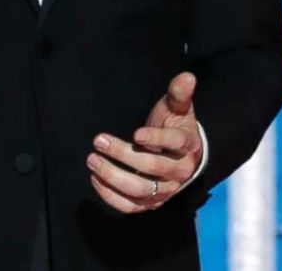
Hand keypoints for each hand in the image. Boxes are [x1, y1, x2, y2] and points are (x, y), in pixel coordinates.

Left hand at [87, 72, 203, 213]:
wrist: (182, 156)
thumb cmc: (175, 126)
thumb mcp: (178, 108)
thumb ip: (179, 93)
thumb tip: (187, 76)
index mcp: (188, 145)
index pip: (176, 142)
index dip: (157, 138)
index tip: (136, 133)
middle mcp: (180, 172)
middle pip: (154, 167)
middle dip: (124, 155)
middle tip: (99, 141)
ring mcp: (166, 190)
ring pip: (140, 189)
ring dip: (113, 177)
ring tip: (93, 160)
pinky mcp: (152, 203)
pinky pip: (130, 206)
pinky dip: (111, 196)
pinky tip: (95, 178)